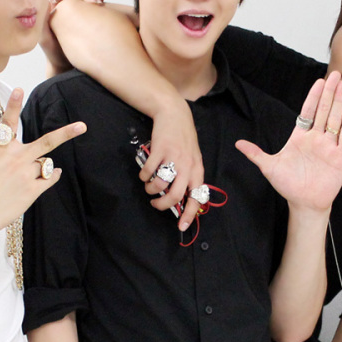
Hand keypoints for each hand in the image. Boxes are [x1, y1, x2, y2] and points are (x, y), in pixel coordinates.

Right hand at [0, 88, 85, 235]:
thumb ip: (7, 156)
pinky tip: (49, 176)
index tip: (19, 89)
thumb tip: (33, 159)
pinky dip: (50, 177)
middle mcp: (15, 159)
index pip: (7, 123)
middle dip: (66, 134)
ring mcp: (26, 174)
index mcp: (0, 150)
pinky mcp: (33, 190)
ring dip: (37, 169)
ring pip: (44, 164)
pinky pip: (50, 178)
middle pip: (46, 143)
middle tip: (82, 126)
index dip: (13, 105)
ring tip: (20, 180)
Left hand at [41, 0, 105, 75]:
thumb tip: (45, 2)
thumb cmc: (53, 53)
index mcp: (53, 9)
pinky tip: (103, 3)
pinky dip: (99, 2)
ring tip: (98, 3)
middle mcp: (65, 8)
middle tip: (91, 0)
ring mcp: (78, 13)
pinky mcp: (89, 19)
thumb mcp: (45, 38)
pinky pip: (94, 7)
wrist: (66, 65)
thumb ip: (43, 21)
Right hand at [141, 98, 207, 229]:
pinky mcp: (159, 149)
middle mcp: (187, 165)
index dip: (189, 214)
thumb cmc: (184, 139)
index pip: (197, 197)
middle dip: (163, 205)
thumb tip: (182, 199)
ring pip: (160, 185)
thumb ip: (189, 176)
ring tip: (148, 187)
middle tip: (155, 204)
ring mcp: (173, 157)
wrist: (175, 114)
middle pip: (176, 196)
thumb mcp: (193, 158)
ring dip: (150, 190)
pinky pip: (149, 171)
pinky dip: (144, 176)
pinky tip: (144, 174)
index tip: (181, 226)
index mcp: (197, 170)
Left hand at [236, 75, 341, 210]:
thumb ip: (255, 153)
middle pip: (324, 111)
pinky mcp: (339, 157)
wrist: (305, 203)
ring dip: (338, 103)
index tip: (319, 82)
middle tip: (334, 75)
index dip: (314, 96)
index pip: (309, 112)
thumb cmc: (288, 185)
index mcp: (300, 137)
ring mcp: (328, 147)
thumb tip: (238, 143)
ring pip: (335, 120)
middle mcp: (316, 139)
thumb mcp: (269, 167)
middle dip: (329, 92)